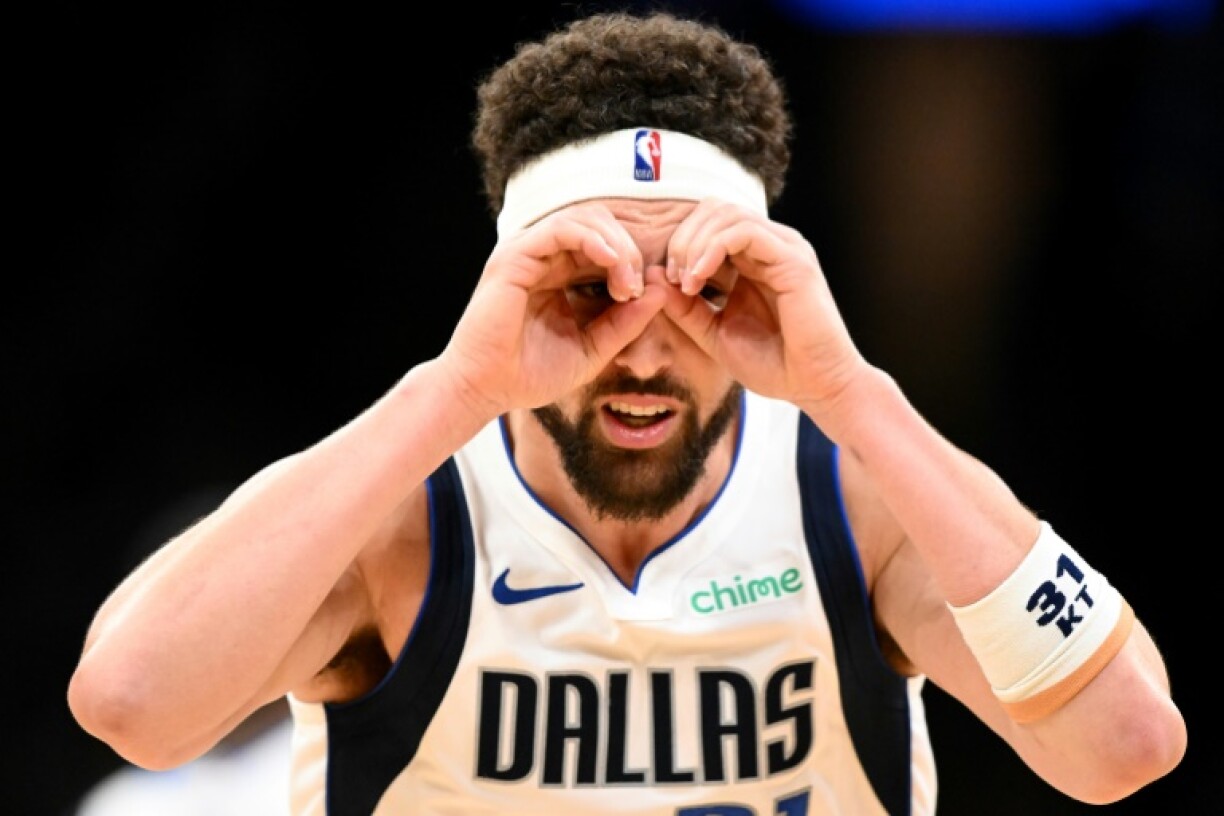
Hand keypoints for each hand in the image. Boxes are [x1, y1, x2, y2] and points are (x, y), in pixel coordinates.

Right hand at [440, 202, 666, 416]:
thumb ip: (626, 321)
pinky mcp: (514, 257)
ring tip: (625, 279)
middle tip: (637, 287)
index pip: (605, 245)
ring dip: (615, 245)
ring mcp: (526, 254)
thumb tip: (661, 291)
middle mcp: (542, 258)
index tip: (644, 296)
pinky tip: (611, 261)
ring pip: (583, 219)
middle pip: (599, 224)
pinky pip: (560, 229)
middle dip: (628, 250)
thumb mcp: (594, 348)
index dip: (632, 262)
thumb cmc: (531, 375)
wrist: (487, 391)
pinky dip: (592, 239)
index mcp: (559, 274)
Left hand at [661, 198, 866, 413]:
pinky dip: (713, 248)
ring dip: (694, 243)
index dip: (680, 245)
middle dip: (683, 239)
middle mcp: (769, 247)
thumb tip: (652, 277)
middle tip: (673, 278)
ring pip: (727, 214)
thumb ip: (685, 307)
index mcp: (753, 260)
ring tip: (686, 281)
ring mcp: (784, 249)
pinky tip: (698, 278)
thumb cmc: (773, 364)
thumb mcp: (714, 334)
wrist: (814, 387)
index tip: (668, 282)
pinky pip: (745, 231)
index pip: (708, 224)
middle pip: (714, 210)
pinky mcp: (794, 259)